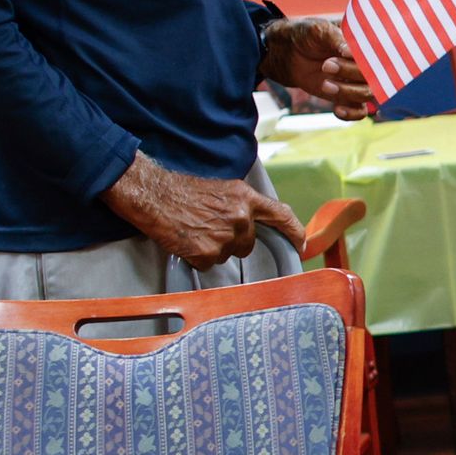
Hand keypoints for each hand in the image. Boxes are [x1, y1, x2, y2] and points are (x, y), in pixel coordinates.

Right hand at [104, 154, 301, 268]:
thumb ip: (239, 206)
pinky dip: (197, 258)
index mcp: (245, 198)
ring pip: (227, 255)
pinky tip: (186, 242)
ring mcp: (225, 236)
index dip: (294, 231)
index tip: (301, 244)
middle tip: (208, 229)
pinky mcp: (208, 252)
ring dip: (212, 249)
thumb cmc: (182, 191)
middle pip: (247, 244)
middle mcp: (240, 217)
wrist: (154, 195)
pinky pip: (208, 264)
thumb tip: (249, 223)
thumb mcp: (221, 190)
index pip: (281, 215)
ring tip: (194, 232)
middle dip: (232, 242)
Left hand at [262, 16, 376, 117]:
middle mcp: (365, 64)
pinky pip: (359, 112)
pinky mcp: (346, 96)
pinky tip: (337, 110)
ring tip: (325, 85)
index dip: (366, 58)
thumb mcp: (320, 31)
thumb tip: (350, 52)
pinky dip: (351, 114)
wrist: (290, 53)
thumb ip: (336, 39)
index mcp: (364, 44)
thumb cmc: (308, 36)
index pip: (377, 54)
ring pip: (366, 94)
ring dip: (347, 91)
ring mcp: (356, 81)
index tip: (344, 54)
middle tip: (326, 65)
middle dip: (350, 72)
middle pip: (374, 76)